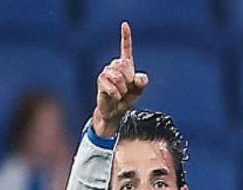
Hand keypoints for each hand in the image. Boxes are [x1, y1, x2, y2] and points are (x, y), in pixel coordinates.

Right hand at [93, 22, 148, 137]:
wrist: (115, 112)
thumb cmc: (126, 99)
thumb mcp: (138, 91)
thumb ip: (142, 82)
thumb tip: (137, 78)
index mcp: (125, 66)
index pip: (125, 49)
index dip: (126, 37)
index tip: (125, 24)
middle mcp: (114, 66)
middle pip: (125, 67)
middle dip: (129, 81)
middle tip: (126, 90)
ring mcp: (106, 73)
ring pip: (119, 77)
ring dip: (123, 89)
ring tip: (120, 94)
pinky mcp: (101, 82)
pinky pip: (113, 87)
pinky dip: (117, 95)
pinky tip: (115, 97)